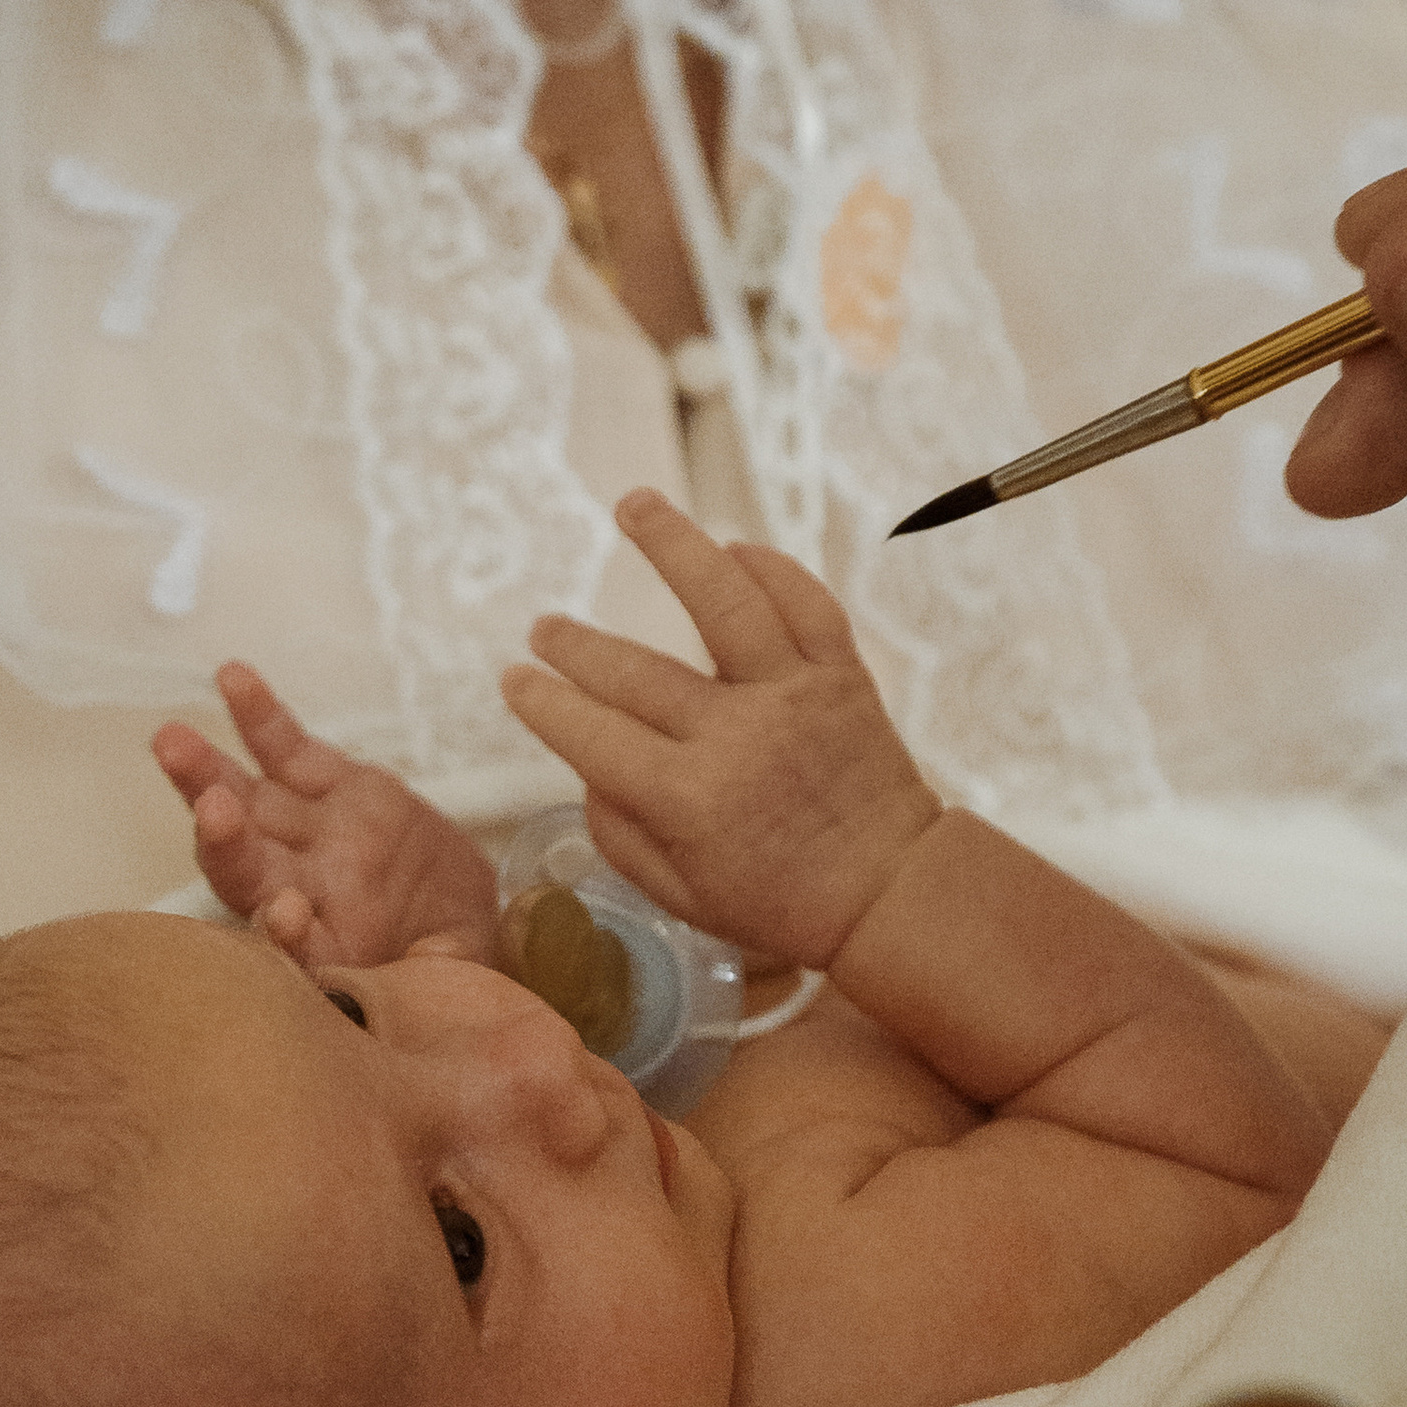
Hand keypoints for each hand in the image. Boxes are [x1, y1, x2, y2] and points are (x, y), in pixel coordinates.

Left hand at [151, 667, 497, 967]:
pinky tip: (233, 678)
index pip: (297, 953)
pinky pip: (287, 750)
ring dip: (208, 774)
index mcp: (333, 954)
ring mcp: (312, 834)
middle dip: (224, 840)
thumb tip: (414, 1000)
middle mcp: (307, 891)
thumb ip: (431, 989)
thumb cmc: (454, 963)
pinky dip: (259, 717)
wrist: (465, 915)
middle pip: (249, 869)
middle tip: (211, 811)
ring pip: (250, 803)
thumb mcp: (453, 982)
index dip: (286, 938)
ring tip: (173, 742)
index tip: (287, 917)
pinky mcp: (332, 787)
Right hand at [502, 489, 939, 965]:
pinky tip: (733, 548)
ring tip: (633, 505)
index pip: (593, 735)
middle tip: (546, 629)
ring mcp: (793, 696)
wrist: (891, 892)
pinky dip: (771, 568)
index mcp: (690, 799)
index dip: (545, 704)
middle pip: (638, 672)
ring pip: (728, 601)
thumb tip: (585, 768)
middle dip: (578, 647)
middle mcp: (738, 737)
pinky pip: (806, 604)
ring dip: (675, 546)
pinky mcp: (842, 675)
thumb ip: (619, 834)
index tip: (515, 680)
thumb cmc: (783, 902)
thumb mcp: (681, 896)